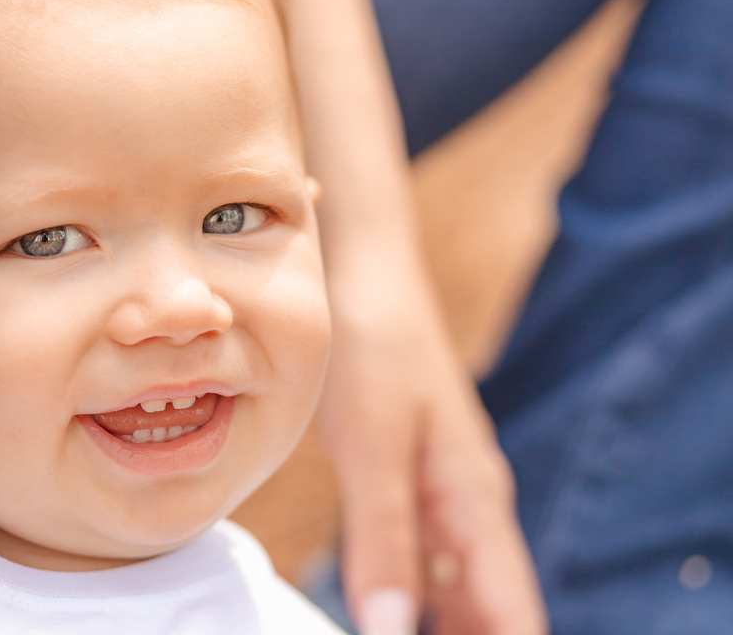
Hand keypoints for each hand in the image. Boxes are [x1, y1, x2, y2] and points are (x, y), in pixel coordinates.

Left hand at [320, 258, 546, 634]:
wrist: (364, 279)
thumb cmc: (373, 349)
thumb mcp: (371, 447)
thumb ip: (382, 539)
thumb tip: (388, 632)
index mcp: (475, 502)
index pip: (514, 614)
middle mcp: (471, 504)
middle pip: (491, 608)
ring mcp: (444, 492)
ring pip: (457, 586)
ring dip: (442, 625)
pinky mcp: (412, 478)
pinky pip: (425, 555)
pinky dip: (414, 594)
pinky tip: (385, 610)